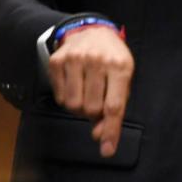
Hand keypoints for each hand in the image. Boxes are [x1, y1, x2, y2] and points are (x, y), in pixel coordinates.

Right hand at [48, 25, 133, 156]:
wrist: (92, 30)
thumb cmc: (112, 59)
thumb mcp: (124, 77)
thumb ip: (116, 107)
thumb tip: (100, 136)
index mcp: (120, 66)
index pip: (114, 106)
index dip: (111, 130)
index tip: (107, 150)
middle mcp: (97, 61)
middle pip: (91, 109)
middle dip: (94, 113)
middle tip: (97, 102)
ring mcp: (75, 59)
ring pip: (73, 105)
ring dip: (80, 107)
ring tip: (87, 93)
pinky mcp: (57, 61)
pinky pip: (60, 97)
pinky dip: (68, 98)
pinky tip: (76, 85)